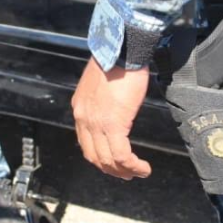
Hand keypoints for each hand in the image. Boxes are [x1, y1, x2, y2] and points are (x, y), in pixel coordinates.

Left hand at [72, 57, 151, 179]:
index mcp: (80, 108)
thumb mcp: (101, 82)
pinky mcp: (113, 124)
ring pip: (107, 160)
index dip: (99, 156)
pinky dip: (133, 165)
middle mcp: (84, 118)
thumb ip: (102, 99)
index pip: (85, 142)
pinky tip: (143, 167)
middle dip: (110, 169)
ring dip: (123, 171)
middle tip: (125, 174)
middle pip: (94, 156)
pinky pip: (121, 155)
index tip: (112, 161)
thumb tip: (113, 107)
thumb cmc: (117, 59)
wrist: (121, 49)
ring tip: (137, 173)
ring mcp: (96, 123)